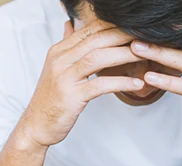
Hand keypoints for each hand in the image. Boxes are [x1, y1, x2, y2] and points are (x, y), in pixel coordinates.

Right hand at [21, 21, 145, 146]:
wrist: (36, 124)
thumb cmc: (50, 97)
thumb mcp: (56, 67)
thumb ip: (66, 45)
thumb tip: (70, 24)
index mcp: (58, 51)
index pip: (88, 30)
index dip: (112, 26)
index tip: (133, 26)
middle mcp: (60, 61)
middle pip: (95, 40)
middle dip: (122, 36)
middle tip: (144, 36)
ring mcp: (64, 78)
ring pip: (98, 58)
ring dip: (125, 55)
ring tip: (145, 56)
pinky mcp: (71, 97)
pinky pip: (100, 85)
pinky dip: (121, 83)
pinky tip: (137, 84)